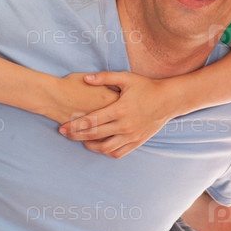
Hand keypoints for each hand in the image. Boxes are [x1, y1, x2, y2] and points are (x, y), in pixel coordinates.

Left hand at [58, 71, 178, 158]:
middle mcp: (125, 125)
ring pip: (105, 148)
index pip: (91, 121)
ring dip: (90, 146)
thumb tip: (85, 79)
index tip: (62, 127)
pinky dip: (107, 152)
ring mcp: (132, 135)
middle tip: (64, 133)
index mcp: (120, 109)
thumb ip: (105, 78)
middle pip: (94, 135)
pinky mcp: (137, 142)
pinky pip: (118, 153)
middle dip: (76, 135)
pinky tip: (100, 145)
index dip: (74, 125)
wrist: (168, 100)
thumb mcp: (127, 78)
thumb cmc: (146, 87)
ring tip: (81, 140)